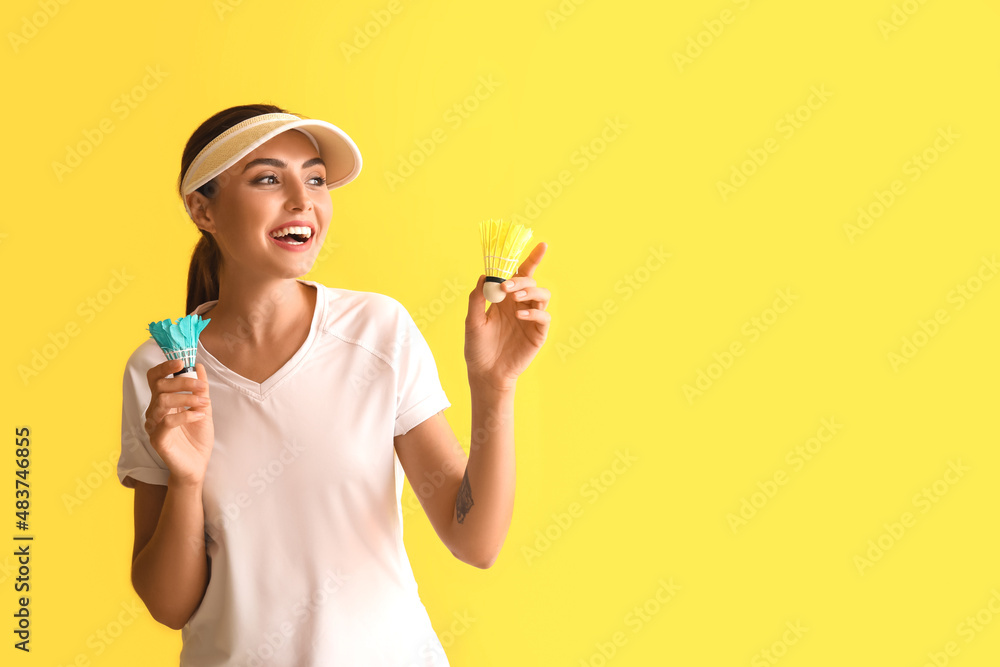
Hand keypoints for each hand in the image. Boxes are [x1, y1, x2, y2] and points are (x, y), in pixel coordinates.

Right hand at [144, 359, 214, 487]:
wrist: (197, 465)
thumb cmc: (197, 438)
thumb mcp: (203, 408)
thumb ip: (200, 389)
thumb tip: (199, 366)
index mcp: (163, 401)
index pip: (155, 378)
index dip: (165, 367)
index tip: (182, 362)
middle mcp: (155, 412)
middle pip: (160, 387)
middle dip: (184, 383)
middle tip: (202, 388)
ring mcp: (154, 426)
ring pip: (162, 401)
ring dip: (187, 398)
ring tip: (204, 403)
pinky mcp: (158, 440)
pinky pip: (167, 421)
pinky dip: (186, 415)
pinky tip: (200, 416)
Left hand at [465, 242, 550, 391]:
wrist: (485, 374)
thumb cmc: (478, 348)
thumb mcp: (472, 321)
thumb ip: (477, 298)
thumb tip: (484, 276)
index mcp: (505, 298)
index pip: (521, 274)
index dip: (532, 259)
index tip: (541, 245)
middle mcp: (520, 305)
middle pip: (532, 281)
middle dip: (522, 279)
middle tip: (507, 287)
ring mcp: (531, 318)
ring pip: (543, 295)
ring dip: (530, 291)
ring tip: (515, 298)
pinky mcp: (538, 333)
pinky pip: (544, 316)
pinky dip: (533, 312)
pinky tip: (519, 315)